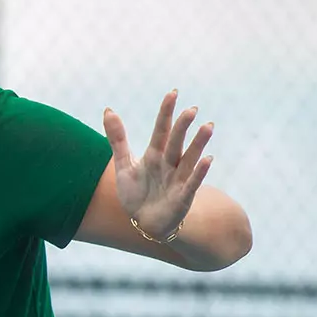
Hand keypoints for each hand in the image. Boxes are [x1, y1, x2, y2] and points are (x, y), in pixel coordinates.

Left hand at [102, 90, 214, 238]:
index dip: (166, 113)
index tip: (173, 93)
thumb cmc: (136, 193)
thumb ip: (117, 139)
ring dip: (198, 144)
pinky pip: (192, 182)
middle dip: (182, 127)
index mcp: (154, 155)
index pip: (160, 130)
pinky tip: (208, 159)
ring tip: (208, 127)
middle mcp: (168, 164)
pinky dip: (199, 172)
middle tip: (191, 110)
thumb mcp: (123, 165)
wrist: (144, 223)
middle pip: (175, 142)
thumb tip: (108, 109)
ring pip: (188, 158)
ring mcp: (177, 179)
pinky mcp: (182, 197)